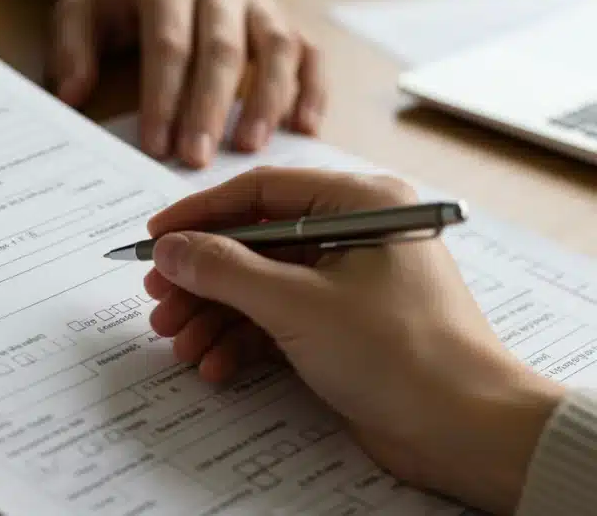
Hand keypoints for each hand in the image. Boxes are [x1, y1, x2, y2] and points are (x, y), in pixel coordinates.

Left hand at [50, 0, 324, 166]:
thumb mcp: (79, 5)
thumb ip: (71, 48)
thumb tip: (72, 97)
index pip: (168, 45)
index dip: (163, 99)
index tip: (156, 146)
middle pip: (221, 50)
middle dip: (210, 109)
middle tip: (198, 159)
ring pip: (274, 48)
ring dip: (267, 100)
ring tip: (250, 148)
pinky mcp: (281, 16)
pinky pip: (308, 50)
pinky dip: (312, 88)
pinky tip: (305, 128)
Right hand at [142, 167, 562, 514]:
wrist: (467, 431)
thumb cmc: (403, 355)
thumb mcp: (298, 306)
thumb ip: (225, 271)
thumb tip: (170, 248)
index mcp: (359, 204)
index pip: (261, 192)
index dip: (200, 214)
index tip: (154, 238)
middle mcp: (355, 234)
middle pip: (255, 243)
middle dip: (203, 278)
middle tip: (159, 301)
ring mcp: (350, 283)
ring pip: (262, 286)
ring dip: (216, 315)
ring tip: (179, 342)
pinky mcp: (345, 327)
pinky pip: (280, 321)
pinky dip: (245, 341)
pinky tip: (215, 365)